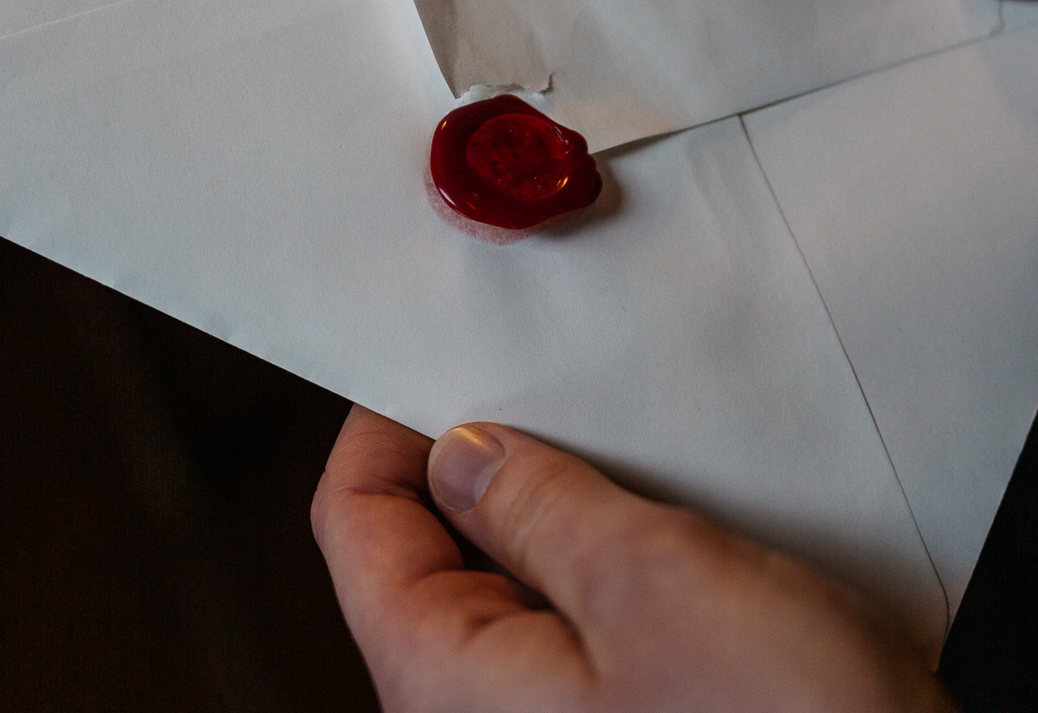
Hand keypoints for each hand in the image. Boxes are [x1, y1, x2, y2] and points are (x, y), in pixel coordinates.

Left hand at [312, 406, 954, 712]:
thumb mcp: (654, 581)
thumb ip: (538, 507)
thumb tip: (461, 453)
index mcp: (449, 688)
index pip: (355, 529)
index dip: (383, 429)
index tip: (436, 359)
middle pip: (430, 557)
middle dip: (485, 465)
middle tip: (553, 384)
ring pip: (517, 587)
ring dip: (565, 509)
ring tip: (632, 449)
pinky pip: (586, 626)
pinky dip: (616, 560)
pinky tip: (682, 525)